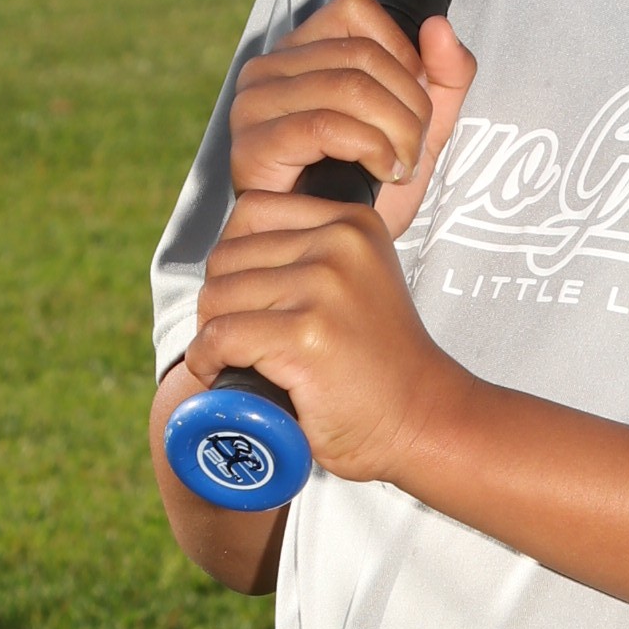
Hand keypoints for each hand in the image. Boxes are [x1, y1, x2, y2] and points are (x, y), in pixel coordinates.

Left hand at [185, 188, 473, 487]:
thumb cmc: (377, 365)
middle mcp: (341, 244)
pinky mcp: (306, 335)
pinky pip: (220, 337)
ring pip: (217, 297)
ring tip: (237, 360)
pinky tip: (223, 375)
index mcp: (353, 223)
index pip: (252, 209)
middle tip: (241, 340)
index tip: (247, 300)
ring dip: (211, 335)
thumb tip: (225, 256)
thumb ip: (307, 254)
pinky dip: (207, 361)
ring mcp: (324, 287)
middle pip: (226, 255)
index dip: (233, 259)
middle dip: (219, 302)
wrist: (421, 420)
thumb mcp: (355, 282)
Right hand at [229, 0, 474, 244]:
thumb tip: (438, 26)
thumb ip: (445, 74)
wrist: (339, 251)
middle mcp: (269, 67)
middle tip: (415, 147)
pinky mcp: (252, 145)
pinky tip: (382, 173)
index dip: (403, 54)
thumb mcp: (424, 124)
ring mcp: (253, 104)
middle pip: (361, 54)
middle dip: (409, 105)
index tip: (416, 104)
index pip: (357, 9)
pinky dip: (370, 148)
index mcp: (304, 48)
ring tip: (402, 164)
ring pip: (348, 87)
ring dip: (396, 131)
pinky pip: (325, 125)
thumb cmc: (370, 185)